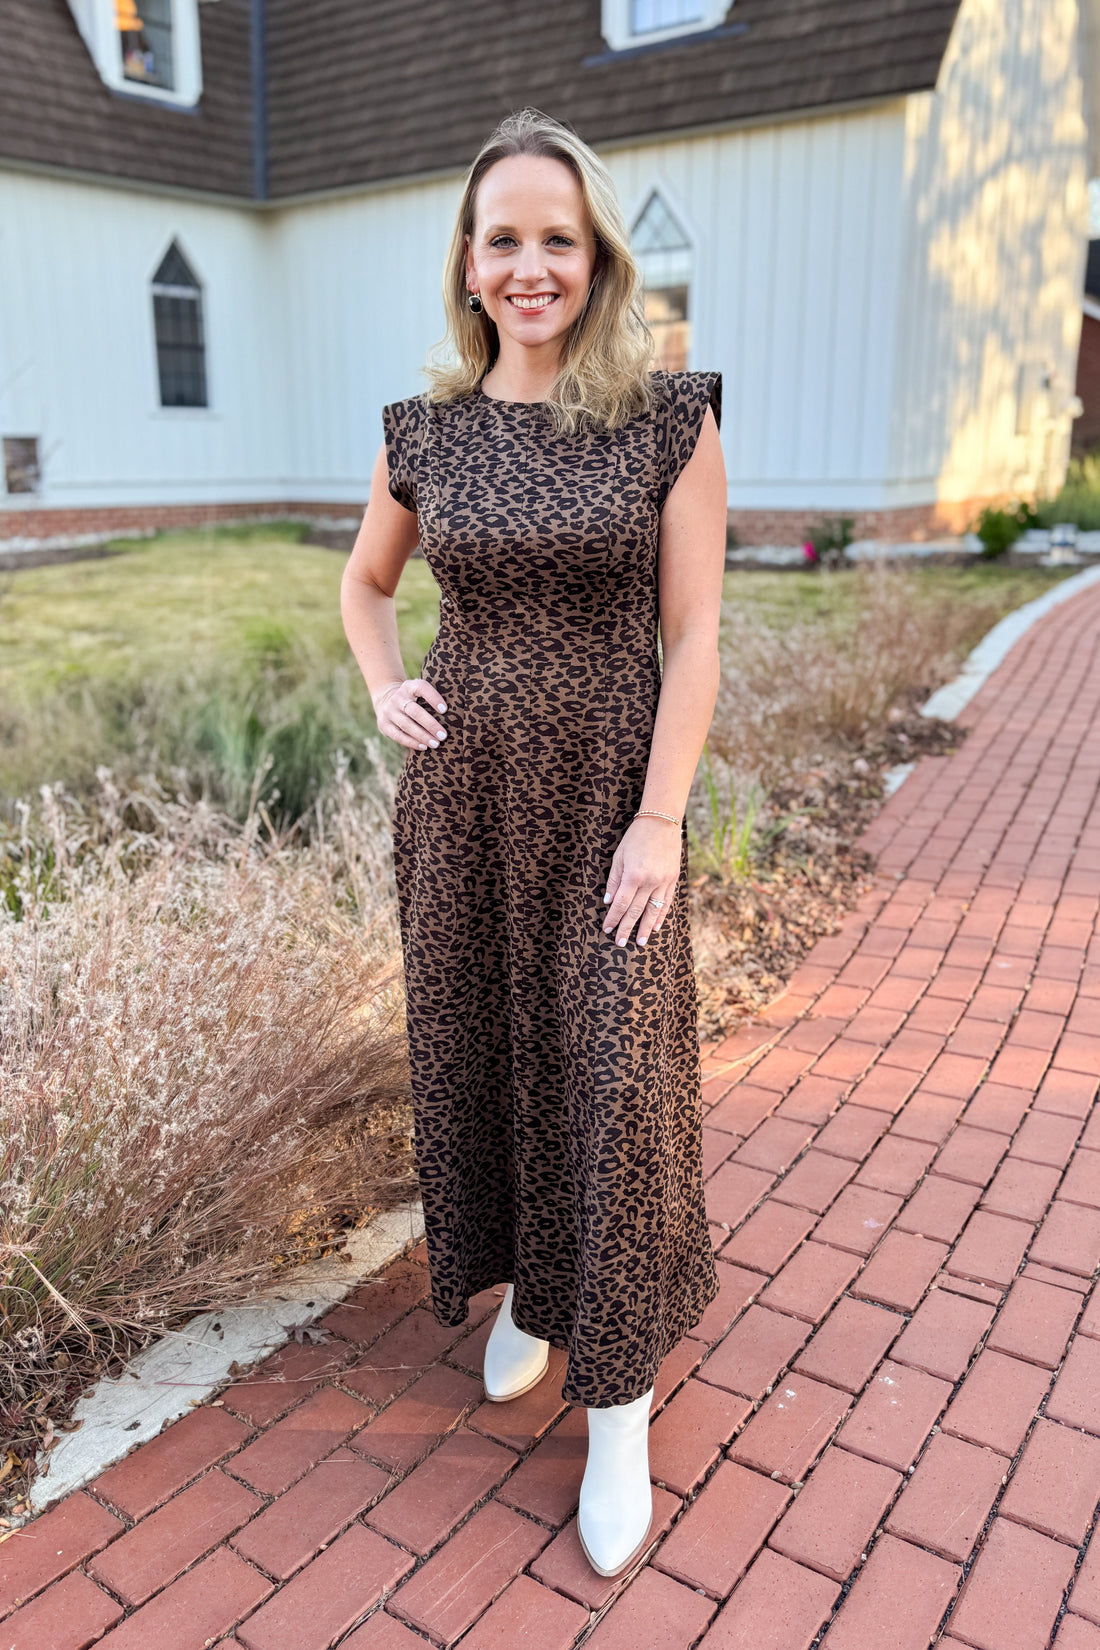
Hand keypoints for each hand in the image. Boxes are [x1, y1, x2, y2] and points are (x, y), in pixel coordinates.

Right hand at [373, 677, 447, 750]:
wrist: (385, 699)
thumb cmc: (412, 698)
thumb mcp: (418, 690)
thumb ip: (431, 697)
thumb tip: (452, 714)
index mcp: (409, 686)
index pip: (421, 688)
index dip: (433, 698)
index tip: (445, 710)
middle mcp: (397, 697)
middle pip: (414, 711)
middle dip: (430, 724)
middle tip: (443, 735)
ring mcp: (389, 711)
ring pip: (406, 725)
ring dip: (422, 736)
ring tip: (436, 743)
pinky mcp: (384, 725)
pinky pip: (398, 735)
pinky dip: (411, 742)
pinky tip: (423, 747)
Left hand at [602, 815, 680, 946]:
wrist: (661, 823)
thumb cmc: (635, 838)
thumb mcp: (619, 856)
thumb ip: (614, 880)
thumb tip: (610, 901)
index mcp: (633, 875)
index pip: (621, 904)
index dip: (613, 918)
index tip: (607, 929)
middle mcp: (650, 881)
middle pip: (636, 911)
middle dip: (627, 928)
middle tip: (620, 943)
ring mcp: (663, 882)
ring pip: (653, 910)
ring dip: (646, 928)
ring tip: (640, 942)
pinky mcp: (673, 880)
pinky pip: (666, 902)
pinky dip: (661, 916)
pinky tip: (656, 927)